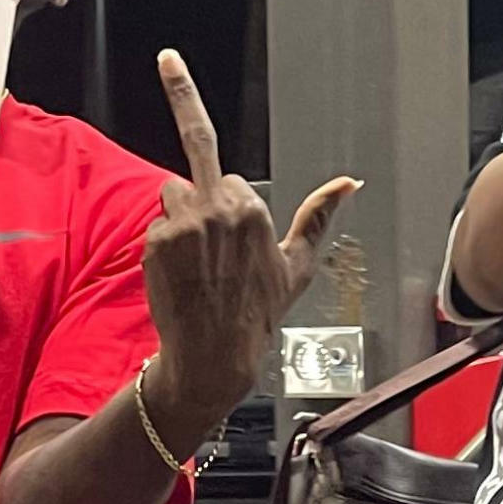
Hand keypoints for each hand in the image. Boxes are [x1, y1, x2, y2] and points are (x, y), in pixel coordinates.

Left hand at [141, 49, 358, 440]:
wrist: (213, 356)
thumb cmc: (255, 316)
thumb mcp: (297, 267)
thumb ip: (318, 218)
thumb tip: (346, 185)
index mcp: (253, 212)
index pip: (232, 181)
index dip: (232, 206)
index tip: (234, 235)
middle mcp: (218, 211)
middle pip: (199, 167)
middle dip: (199, 179)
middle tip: (191, 147)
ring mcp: (185, 225)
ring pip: (173, 192)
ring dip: (180, 216)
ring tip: (194, 258)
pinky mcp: (158, 240)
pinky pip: (156, 224)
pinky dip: (163, 245)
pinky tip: (180, 273)